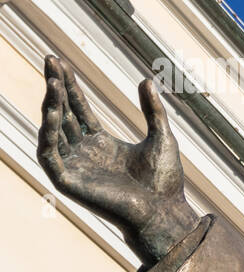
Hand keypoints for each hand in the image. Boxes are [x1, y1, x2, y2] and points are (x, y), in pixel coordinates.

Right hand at [37, 56, 197, 265]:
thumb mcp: (162, 136)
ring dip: (51, 106)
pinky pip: (51, 154)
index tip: (60, 62)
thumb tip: (147, 79)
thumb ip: (152, 109)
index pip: (78, 108)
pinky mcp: (69, 182)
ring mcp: (75, 167)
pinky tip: (53, 112)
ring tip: (51, 83)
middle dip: (56, 88)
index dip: (69, 86)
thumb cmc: (165, 181)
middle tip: (50, 60)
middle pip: (64, 114)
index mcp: (101, 144)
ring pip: (54, 131)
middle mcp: (84, 153)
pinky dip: (48, 134)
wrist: (165, 211)